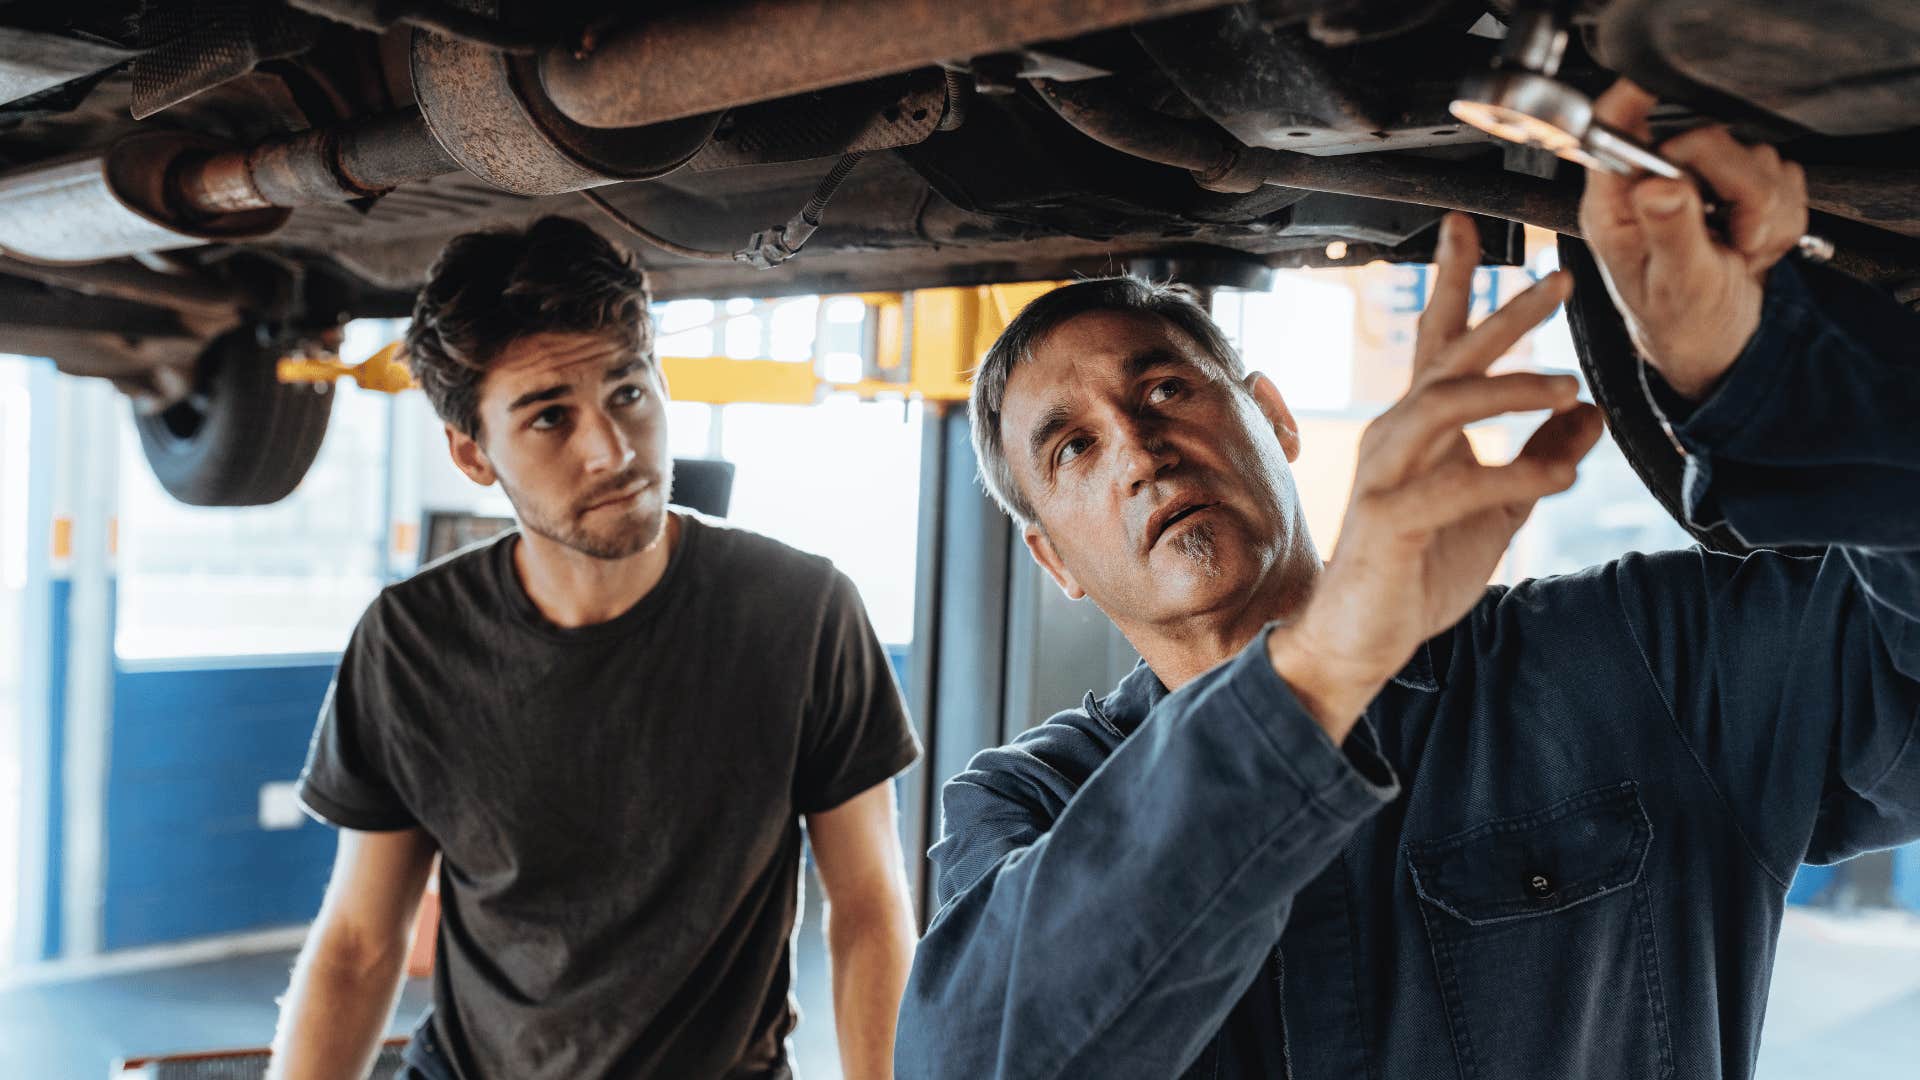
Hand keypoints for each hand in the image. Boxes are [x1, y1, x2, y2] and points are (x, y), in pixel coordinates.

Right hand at [1268, 213, 1603, 738]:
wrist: (1357, 640)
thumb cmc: (1414, 573)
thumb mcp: (1497, 513)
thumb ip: (1539, 460)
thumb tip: (1593, 414)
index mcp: (1417, 430)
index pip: (1438, 343)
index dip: (1456, 283)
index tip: (1472, 229)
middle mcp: (1394, 438)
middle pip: (1448, 358)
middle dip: (1502, 314)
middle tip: (1557, 280)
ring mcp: (1385, 476)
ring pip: (1442, 405)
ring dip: (1509, 389)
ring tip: (1567, 387)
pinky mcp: (1388, 521)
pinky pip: (1452, 485)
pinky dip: (1509, 476)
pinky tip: (1557, 478)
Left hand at [1578, 79, 1810, 399]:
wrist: (1717, 338)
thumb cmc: (1679, 317)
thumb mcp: (1673, 283)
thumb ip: (1670, 231)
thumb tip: (1660, 186)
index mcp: (1617, 200)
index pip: (1614, 127)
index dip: (1633, 100)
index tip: (1653, 88)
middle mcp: (1657, 179)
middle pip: (1709, 134)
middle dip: (1735, 187)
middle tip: (1731, 235)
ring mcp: (1704, 179)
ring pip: (1758, 155)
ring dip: (1762, 212)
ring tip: (1737, 248)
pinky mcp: (1745, 182)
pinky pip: (1786, 176)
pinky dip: (1780, 219)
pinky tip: (1753, 244)